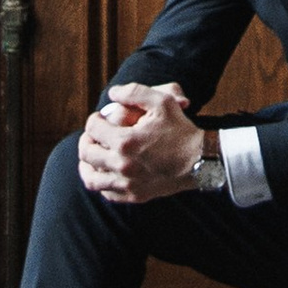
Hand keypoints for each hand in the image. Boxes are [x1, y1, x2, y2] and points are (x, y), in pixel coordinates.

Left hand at [78, 80, 200, 205]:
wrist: (201, 160)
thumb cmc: (182, 129)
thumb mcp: (162, 101)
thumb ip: (134, 92)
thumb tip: (112, 94)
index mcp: (125, 142)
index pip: (93, 129)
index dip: (94, 119)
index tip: (100, 118)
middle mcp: (122, 165)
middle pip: (87, 153)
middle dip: (87, 140)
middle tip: (93, 135)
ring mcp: (127, 183)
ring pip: (91, 178)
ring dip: (87, 165)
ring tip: (92, 155)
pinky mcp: (135, 195)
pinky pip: (107, 193)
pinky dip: (101, 182)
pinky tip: (106, 172)